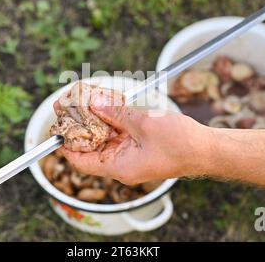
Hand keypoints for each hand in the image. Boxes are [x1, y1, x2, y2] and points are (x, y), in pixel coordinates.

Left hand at [56, 93, 213, 184]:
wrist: (206, 149)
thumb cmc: (180, 143)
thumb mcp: (144, 124)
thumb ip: (117, 114)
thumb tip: (94, 104)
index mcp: (119, 167)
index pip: (81, 161)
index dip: (66, 145)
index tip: (57, 127)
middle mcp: (121, 163)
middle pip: (91, 145)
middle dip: (79, 124)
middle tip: (67, 104)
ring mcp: (130, 154)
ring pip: (105, 136)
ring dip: (95, 118)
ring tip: (82, 98)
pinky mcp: (139, 144)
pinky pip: (119, 132)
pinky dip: (111, 118)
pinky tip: (104, 102)